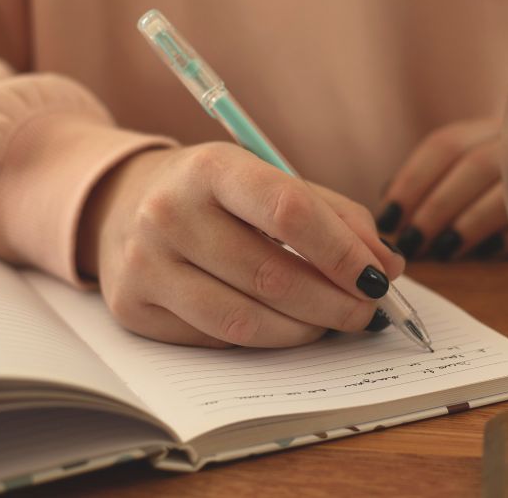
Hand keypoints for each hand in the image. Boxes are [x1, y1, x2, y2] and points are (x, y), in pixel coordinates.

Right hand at [77, 143, 404, 347]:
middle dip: (335, 302)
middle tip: (367, 311)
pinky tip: (284, 326)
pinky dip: (263, 339)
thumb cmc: (214, 193)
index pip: (289, 211)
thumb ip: (334, 216)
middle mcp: (169, 213)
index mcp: (211, 168)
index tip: (378, 276)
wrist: (120, 201)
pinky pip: (216, 339)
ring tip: (332, 322)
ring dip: (305, 330)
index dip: (341, 251)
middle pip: (272, 276)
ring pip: (246, 320)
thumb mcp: (268, 180)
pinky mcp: (133, 308)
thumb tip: (387, 265)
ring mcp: (144, 264)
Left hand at [375, 119, 507, 260]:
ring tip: (443, 251)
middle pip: (474, 166)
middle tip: (410, 242)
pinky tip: (483, 253)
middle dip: (436, 207)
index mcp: (490, 128)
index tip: (388, 217)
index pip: (445, 145)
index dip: (412, 180)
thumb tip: (391, 207)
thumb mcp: (475, 168)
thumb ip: (438, 180)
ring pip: (505, 191)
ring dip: (467, 224)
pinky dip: (505, 237)